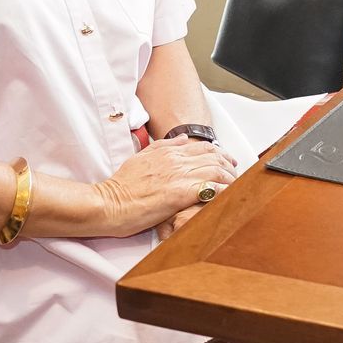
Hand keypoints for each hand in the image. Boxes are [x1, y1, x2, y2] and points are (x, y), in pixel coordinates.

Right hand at [95, 137, 236, 236]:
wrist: (107, 204)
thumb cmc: (120, 186)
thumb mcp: (140, 158)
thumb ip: (163, 146)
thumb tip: (182, 139)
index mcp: (168, 151)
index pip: (205, 147)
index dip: (222, 154)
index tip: (229, 162)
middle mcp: (176, 161)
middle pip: (215, 157)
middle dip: (230, 166)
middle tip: (236, 176)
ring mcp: (179, 176)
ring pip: (216, 171)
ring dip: (230, 179)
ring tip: (235, 188)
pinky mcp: (179, 194)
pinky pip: (210, 190)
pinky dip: (223, 192)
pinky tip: (228, 197)